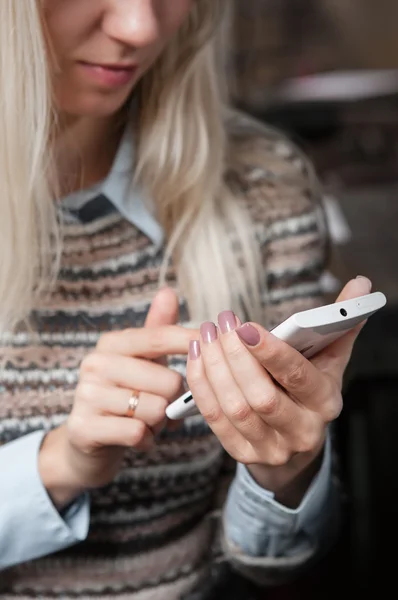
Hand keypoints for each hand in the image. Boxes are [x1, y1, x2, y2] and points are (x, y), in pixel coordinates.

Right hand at [39, 288, 195, 508]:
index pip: (161, 337)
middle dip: (173, 399)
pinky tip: (137, 436)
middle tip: (161, 404)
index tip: (221, 344)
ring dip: (160, 423)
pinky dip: (147, 440)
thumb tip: (168, 292)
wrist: (87, 441)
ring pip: (156, 410)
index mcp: (112, 343)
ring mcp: (86, 395)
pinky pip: (138, 433)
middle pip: (169, 381)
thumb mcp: (142, 361)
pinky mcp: (83, 428)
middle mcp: (95, 363)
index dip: (193, 342)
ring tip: (146, 420)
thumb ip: (157, 330)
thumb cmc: (125, 395)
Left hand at [186, 276, 371, 505]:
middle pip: (261, 396)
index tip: (245, 326)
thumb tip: (360, 284)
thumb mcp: (330, 358)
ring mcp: (271, 447)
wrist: (295, 440)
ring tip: (205, 335)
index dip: (270, 352)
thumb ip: (341, 322)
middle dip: (235, 356)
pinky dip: (201, 386)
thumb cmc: (309, 388)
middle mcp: (302, 430)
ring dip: (214, 368)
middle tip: (221, 323)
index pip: (298, 377)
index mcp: (325, 402)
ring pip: (234, 408)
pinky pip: (215, 419)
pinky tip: (196, 357)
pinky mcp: (243, 453)